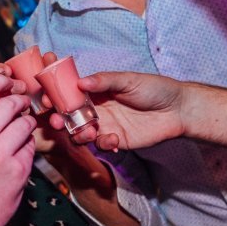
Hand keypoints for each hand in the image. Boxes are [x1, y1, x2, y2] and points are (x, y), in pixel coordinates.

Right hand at [0, 74, 34, 225]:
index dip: (3, 80)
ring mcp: (0, 152)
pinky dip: (26, 148)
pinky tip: (14, 157)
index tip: (10, 83)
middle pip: (10, 102)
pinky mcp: (18, 169)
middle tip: (21, 105)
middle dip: (19, 101)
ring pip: (24, 123)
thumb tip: (0, 88)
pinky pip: (30, 146)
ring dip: (25, 124)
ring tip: (17, 133)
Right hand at [48, 70, 188, 150]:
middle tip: (58, 123)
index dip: (56, 98)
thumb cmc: (155, 89)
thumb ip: (104, 81)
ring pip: (81, 133)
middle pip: (71, 116)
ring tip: (88, 133)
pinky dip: (103, 144)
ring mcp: (106, 125)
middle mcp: (97, 108)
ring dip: (79, 135)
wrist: (178, 110)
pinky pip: (101, 145)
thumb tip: (80, 82)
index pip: (70, 94)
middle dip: (61, 120)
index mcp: (96, 90)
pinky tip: (114, 141)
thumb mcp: (128, 80)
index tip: (47, 101)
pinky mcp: (116, 140)